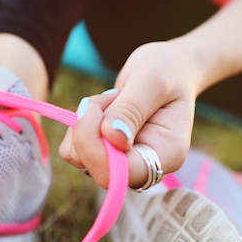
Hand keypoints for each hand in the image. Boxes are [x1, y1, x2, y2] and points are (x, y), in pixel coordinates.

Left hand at [59, 41, 200, 188]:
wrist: (166, 68)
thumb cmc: (166, 70)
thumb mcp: (151, 81)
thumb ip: (131, 109)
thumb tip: (111, 137)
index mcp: (167, 154)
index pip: (126, 173)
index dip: (99, 151)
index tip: (92, 111)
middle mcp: (146, 166)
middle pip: (99, 170)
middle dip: (89, 130)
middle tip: (108, 96)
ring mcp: (123, 162)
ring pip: (80, 157)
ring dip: (85, 123)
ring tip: (113, 98)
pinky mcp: (105, 154)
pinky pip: (74, 148)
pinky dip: (80, 123)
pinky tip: (104, 107)